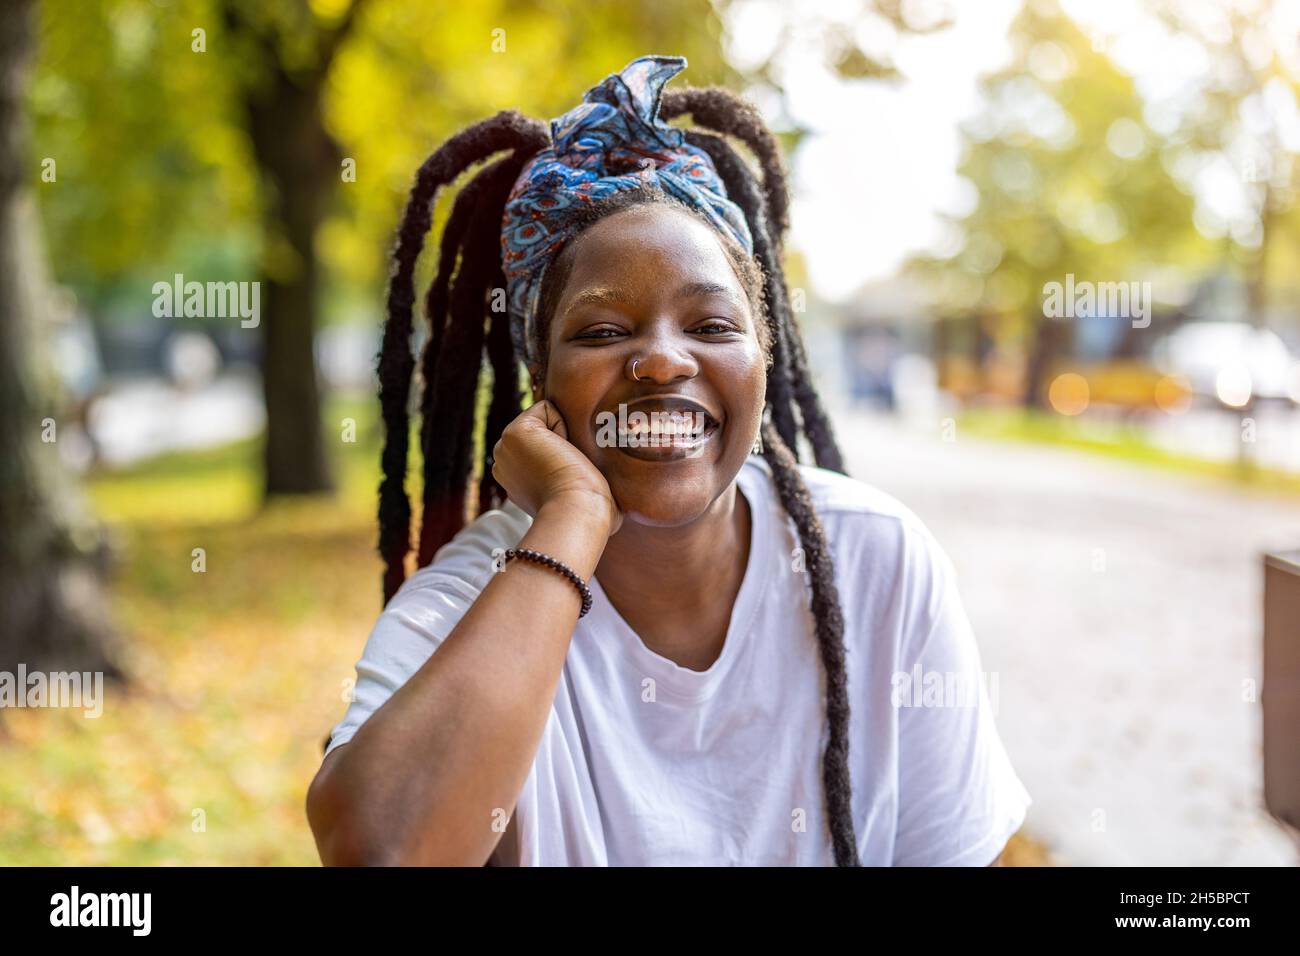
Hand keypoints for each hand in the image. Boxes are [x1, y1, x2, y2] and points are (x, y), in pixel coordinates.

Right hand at [490, 399, 622, 536]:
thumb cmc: (587, 511)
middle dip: (560, 441)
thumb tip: (586, 469)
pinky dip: (562, 425)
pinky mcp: (514, 433)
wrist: (577, 513)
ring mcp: (504, 447)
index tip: (567, 479)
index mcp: (515, 478)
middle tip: (567, 470)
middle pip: (542, 430)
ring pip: (544, 419)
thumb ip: (567, 476)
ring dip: (562, 436)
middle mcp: (504, 462)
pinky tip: (562, 452)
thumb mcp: (572, 491)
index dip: (563, 454)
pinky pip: (546, 408)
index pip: (541, 446)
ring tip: (564, 463)